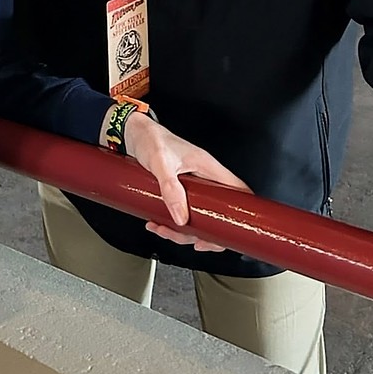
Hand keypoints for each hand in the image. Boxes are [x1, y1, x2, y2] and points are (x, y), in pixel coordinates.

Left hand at [121, 114, 250, 251]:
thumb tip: (181, 217)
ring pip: (198, 217)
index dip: (239, 214)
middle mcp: (204, 178)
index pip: (238, 191)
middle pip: (217, 213)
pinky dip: (170, 224)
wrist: (133, 133)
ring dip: (181, 231)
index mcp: (208, 167)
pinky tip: (157, 223)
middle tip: (191, 241)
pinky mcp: (178, 190)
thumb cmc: (150, 139)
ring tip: (163, 230)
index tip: (227, 233)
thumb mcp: (160, 163)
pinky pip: (181, 212)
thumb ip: (170, 188)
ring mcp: (192, 186)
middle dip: (204, 232)